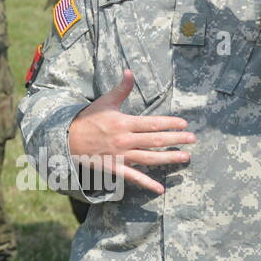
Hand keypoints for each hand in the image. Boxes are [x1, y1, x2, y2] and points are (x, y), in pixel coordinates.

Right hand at [66, 70, 193, 194]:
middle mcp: (124, 139)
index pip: (152, 123)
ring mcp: (120, 155)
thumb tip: (130, 71)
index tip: (184, 124)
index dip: (170, 123)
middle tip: (193, 139)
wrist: (68, 138)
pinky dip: (147, 184)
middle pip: (155, 140)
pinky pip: (133, 177)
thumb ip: (121, 88)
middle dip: (176, 139)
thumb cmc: (88, 119)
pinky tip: (160, 189)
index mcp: (123, 122)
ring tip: (185, 157)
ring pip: (150, 158)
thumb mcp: (105, 102)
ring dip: (169, 158)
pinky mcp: (114, 168)